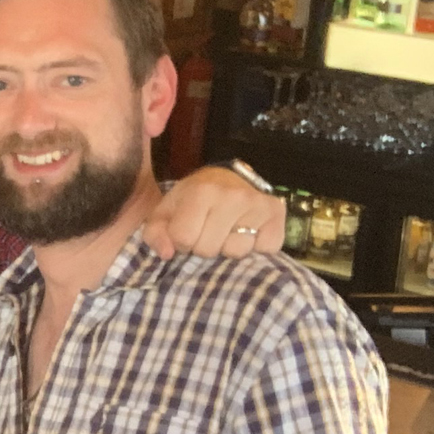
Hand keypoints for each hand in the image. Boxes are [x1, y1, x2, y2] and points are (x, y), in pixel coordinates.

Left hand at [142, 166, 284, 258]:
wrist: (226, 180)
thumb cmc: (191, 200)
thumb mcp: (165, 211)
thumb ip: (155, 232)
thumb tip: (166, 253)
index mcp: (202, 192)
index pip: (184, 239)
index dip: (181, 242)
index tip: (185, 232)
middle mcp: (233, 196)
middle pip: (209, 249)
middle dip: (203, 247)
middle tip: (206, 231)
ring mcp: (258, 205)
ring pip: (236, 252)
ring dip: (228, 249)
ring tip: (226, 232)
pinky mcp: (277, 215)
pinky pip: (264, 250)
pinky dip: (255, 248)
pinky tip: (247, 233)